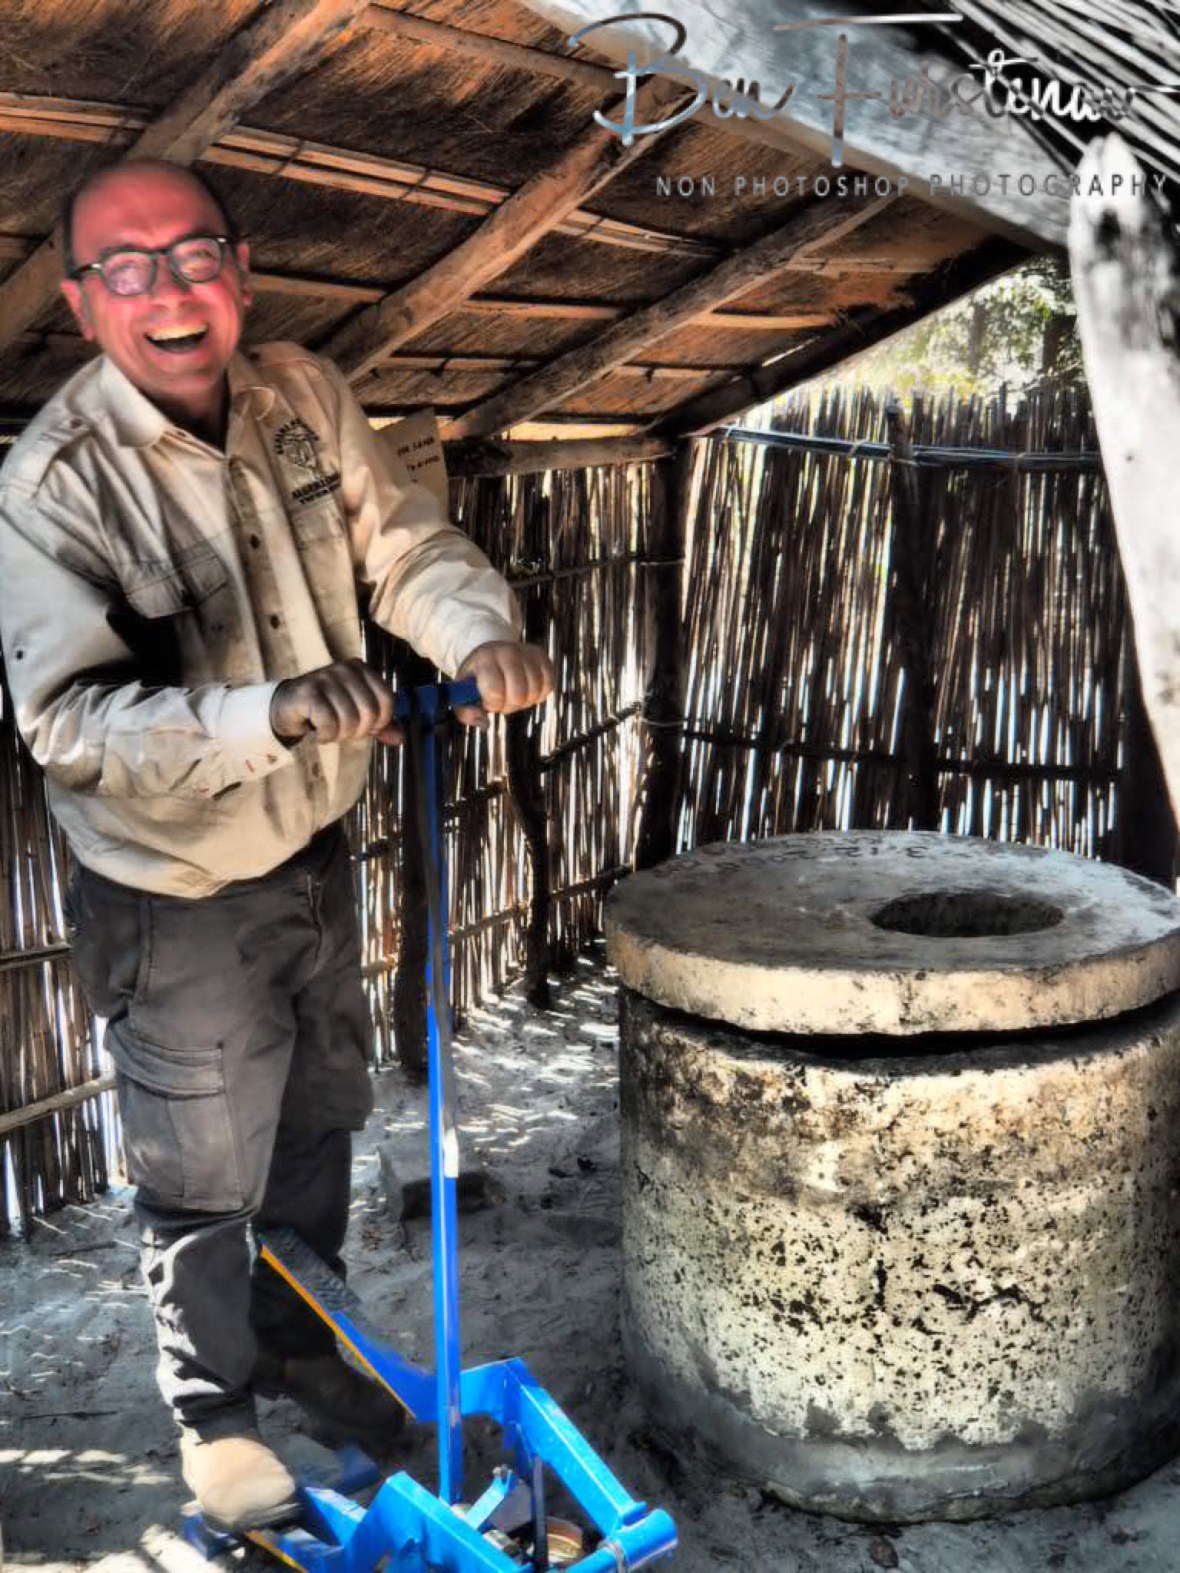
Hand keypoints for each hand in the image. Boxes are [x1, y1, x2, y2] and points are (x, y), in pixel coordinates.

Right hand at [270, 658, 402, 744]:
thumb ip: (379, 724)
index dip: (380, 722)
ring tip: (329, 730)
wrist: (288, 706)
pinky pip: (329, 724)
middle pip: (369, 713)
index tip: (366, 727)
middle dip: (358, 731)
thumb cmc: (327, 708)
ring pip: (350, 720)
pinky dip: (325, 736)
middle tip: (343, 730)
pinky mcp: (308, 692)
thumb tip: (398, 738)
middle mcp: (345, 669)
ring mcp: (326, 678)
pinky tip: (318, 732)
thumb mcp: (357, 713)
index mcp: (362, 670)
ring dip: (340, 735)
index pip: (387, 700)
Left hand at [455, 641, 554, 729]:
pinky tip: (526, 689)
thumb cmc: (477, 675)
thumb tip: (485, 724)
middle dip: (508, 705)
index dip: (492, 703)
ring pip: (534, 692)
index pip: (495, 691)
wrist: (492, 650)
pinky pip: (548, 686)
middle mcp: (508, 652)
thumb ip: (466, 712)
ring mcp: (528, 653)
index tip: (486, 698)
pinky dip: (538, 694)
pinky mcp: (543, 657)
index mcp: (485, 659)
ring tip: (512, 692)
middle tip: (501, 697)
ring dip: (523, 701)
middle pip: (518, 695)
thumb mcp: (462, 692)